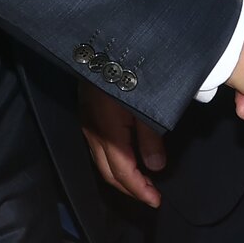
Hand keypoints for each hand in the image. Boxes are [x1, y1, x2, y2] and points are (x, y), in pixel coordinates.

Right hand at [80, 82, 165, 207]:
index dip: (140, 190)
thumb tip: (155, 168)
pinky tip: (124, 155)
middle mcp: (92, 132)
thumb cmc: (128, 71)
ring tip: (141, 181)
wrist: (102, 41)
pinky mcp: (86, 112)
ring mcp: (86, 122)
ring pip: (101, 161)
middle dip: (129, 188)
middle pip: (108, 172)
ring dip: (121, 174)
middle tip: (150, 195)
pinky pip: (97, 146)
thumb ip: (151, 138)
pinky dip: (112, 159)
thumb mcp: (146, 104)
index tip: (156, 201)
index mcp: (107, 133)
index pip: (122, 173)